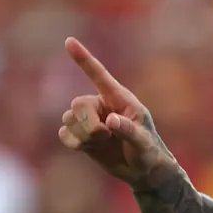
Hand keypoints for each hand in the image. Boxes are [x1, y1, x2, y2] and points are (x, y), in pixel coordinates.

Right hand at [58, 37, 175, 185]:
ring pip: (68, 119)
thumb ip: (129, 130)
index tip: (69, 41)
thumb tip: (110, 121)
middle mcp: (101, 105)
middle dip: (87, 123)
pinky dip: (73, 142)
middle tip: (105, 135)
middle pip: (77, 104)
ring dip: (83, 135)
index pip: (99, 75)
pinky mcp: (81, 135)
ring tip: (103, 142)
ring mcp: (90, 120)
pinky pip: (63, 134)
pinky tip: (88, 148)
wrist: (142, 171)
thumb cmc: (149, 152)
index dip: (83, 58)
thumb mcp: (144, 142)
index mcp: (119, 99)